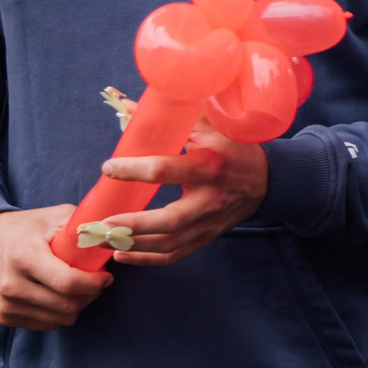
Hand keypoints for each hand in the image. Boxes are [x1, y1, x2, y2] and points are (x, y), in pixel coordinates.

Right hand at [0, 205, 110, 329]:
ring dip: (77, 306)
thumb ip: (84, 226)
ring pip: (59, 319)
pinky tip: (60, 295)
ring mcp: (6, 304)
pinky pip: (46, 324)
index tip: (106, 276)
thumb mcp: (55, 216)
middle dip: (90, 295)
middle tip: (96, 282)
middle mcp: (12, 285)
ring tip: (79, 287)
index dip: (94, 283)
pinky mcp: (4, 316)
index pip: (67, 283)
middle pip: (67, 306)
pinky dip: (59, 313)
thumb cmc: (27, 227)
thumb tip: (113, 236)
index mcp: (24, 257)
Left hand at [97, 121, 267, 267]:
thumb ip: (170, 119)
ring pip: (169, 243)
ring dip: (133, 245)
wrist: (266, 180)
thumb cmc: (233, 148)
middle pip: (169, 220)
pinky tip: (121, 254)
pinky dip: (146, 259)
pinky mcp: (206, 237)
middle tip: (100, 224)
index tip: (108, 168)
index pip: (166, 170)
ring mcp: (208, 223)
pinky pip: (174, 255)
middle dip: (133, 225)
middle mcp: (209, 199)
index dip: (134, 170)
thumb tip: (125, 107)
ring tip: (102, 241)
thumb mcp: (209, 126)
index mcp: (209, 166)